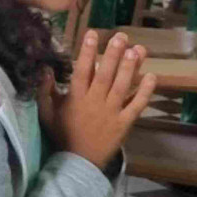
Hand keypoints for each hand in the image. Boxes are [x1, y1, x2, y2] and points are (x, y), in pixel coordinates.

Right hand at [40, 31, 157, 169]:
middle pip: (105, 75)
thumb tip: (45, 69)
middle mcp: (95, 102)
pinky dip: (144, 92)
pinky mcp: (124, 123)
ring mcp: (111, 113)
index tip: (92, 34)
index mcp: (76, 98)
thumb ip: (45, 91)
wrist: (78, 162)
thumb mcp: (47, 113)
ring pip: (122, 87)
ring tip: (137, 49)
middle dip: (113, 54)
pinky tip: (152, 76)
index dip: (87, 52)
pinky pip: (136, 106)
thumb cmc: (62, 135)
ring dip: (130, 67)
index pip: (82, 71)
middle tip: (121, 36)